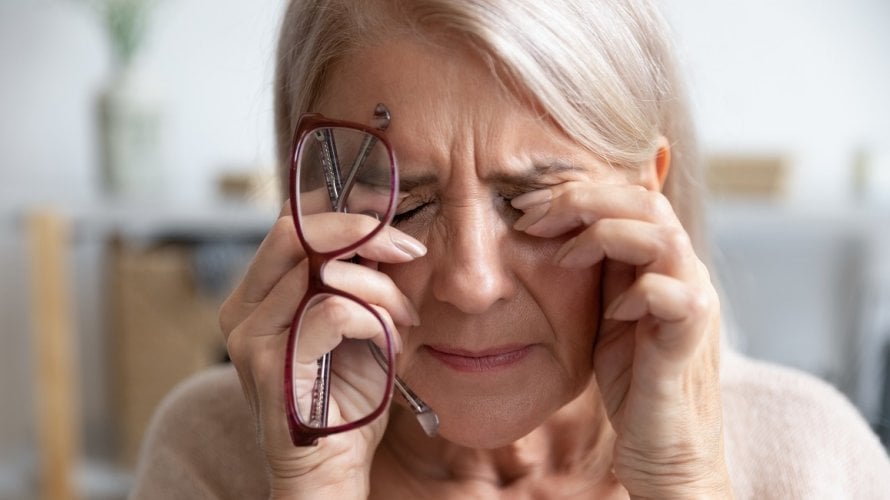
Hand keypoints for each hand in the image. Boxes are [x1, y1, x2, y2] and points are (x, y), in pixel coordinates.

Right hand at [219, 202, 424, 497]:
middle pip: (295, 232)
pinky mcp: (270, 364)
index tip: (392, 226)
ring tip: (404, 319)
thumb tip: (385, 231)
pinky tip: (390, 342)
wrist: (331, 471)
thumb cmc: (347, 398)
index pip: (292, 225)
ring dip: (380, 289)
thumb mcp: (357, 324)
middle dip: (363, 233)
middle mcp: (243, 310)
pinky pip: (333, 311)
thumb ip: (358, 280)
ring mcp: (250, 337)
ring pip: (322, 271)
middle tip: (408, 251)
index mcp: (259, 296)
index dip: (344, 214)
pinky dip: (374, 318)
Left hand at [512, 182, 731, 497]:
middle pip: (646, 201)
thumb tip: (555, 227)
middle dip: (581, 200)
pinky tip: (611, 312)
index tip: (526, 205)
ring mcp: (694, 302)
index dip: (578, 192)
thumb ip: (598, 269)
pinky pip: (673, 296)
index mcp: (663, 261)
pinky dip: (638, 293)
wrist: (664, 446)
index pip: (630, 197)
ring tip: (562, 257)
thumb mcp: (606, 311)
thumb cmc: (633, 379)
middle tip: (531, 217)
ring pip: (661, 236)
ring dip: (603, 236)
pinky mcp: (690, 339)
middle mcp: (685, 271)